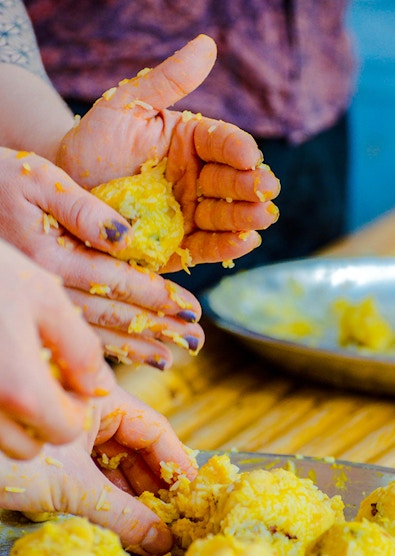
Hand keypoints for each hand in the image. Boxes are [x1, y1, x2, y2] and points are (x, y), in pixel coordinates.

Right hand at [0, 147, 203, 365]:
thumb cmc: (0, 179)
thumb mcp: (40, 180)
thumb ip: (84, 209)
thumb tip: (130, 239)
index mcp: (52, 256)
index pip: (118, 281)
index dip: (158, 297)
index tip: (192, 310)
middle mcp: (46, 287)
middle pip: (113, 314)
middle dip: (158, 328)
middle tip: (196, 340)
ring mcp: (37, 303)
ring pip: (94, 333)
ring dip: (136, 347)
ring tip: (170, 359)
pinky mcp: (34, 306)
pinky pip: (72, 334)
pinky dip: (104, 349)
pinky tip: (127, 358)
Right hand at [0, 239, 114, 459]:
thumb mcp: (46, 298)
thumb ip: (81, 349)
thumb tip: (98, 388)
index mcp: (19, 389)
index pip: (66, 431)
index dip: (77, 407)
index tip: (69, 378)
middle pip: (29, 446)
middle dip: (44, 418)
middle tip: (42, 375)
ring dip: (14, 416)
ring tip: (13, 368)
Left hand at [0, 385, 196, 555]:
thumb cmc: (5, 459)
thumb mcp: (70, 487)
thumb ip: (120, 514)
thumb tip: (161, 539)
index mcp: (100, 395)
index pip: (153, 428)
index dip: (177, 462)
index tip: (196, 492)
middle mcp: (93, 408)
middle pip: (140, 446)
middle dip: (158, 484)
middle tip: (178, 517)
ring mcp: (79, 431)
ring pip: (120, 463)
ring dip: (137, 494)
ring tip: (157, 525)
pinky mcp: (66, 454)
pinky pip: (100, 473)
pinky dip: (113, 497)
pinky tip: (130, 521)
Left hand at [58, 34, 280, 272]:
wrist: (67, 191)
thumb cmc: (94, 143)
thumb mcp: (126, 106)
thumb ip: (167, 81)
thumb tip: (207, 45)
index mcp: (190, 143)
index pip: (223, 142)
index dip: (238, 149)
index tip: (247, 155)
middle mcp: (196, 179)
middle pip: (231, 181)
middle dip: (250, 186)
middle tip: (266, 189)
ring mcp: (189, 213)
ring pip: (225, 216)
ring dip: (246, 217)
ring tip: (263, 216)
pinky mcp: (179, 245)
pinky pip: (205, 247)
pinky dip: (226, 247)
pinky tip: (246, 241)